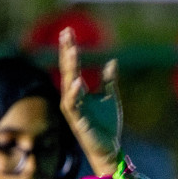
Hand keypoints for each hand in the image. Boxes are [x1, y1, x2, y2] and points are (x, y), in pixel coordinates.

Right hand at [59, 28, 123, 178]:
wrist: (109, 146)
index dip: (69, 48)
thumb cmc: (106, 124)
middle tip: (66, 34)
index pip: (72, 65)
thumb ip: (108, 80)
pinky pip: (72, 104)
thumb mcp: (109, 97)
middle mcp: (71, 97)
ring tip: (72, 51)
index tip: (68, 31)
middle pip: (67, 70)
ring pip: (68, 84)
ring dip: (70, 67)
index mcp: (78, 91)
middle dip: (66, 52)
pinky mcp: (77, 120)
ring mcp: (73, 109)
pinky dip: (74, 92)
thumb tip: (111, 61)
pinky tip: (78, 81)